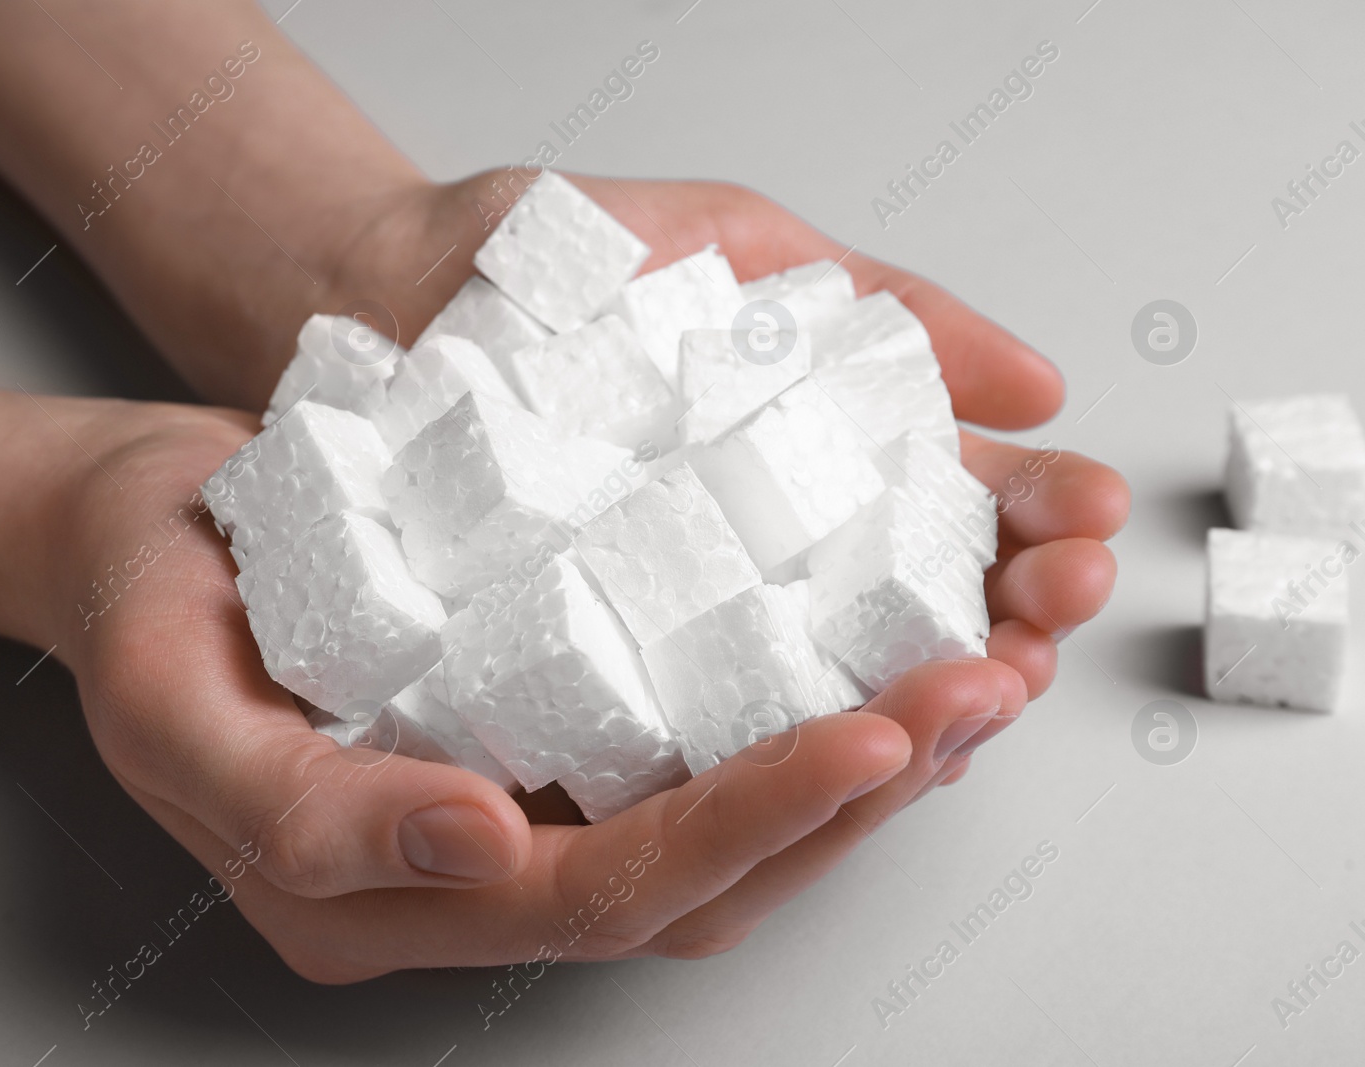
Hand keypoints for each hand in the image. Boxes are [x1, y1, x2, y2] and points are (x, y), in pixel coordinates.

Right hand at [46, 402, 919, 979]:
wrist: (129, 530)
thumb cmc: (138, 607)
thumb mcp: (166, 706)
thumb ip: (308, 811)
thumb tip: (483, 842)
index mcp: (387, 894)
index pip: (603, 890)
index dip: (746, 823)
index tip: (870, 737)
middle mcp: (473, 869)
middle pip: (699, 875)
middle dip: (850, 799)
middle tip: (974, 696)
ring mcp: (517, 805)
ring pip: (722, 826)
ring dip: (856, 765)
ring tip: (974, 679)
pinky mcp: (547, 730)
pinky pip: (696, 746)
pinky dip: (800, 711)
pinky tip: (880, 654)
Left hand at [332, 168, 1128, 720]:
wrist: (384, 289)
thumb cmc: (550, 269)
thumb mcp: (733, 252)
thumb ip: (885, 310)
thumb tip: (1035, 382)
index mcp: (816, 474)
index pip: (956, 520)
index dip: (1036, 527)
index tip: (1088, 520)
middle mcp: (765, 570)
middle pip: (919, 625)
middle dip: (1012, 622)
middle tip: (1058, 605)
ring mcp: (685, 635)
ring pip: (834, 703)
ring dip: (933, 705)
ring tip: (991, 676)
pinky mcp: (599, 685)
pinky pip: (702, 746)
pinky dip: (788, 758)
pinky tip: (857, 746)